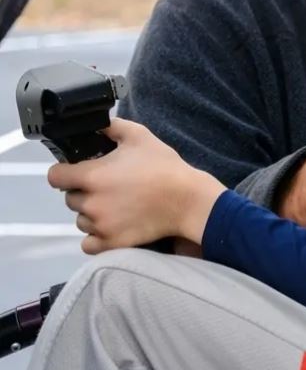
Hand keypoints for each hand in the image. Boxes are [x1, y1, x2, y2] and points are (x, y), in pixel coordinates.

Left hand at [47, 119, 224, 254]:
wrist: (186, 199)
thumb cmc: (163, 166)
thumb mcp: (139, 136)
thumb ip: (112, 127)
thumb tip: (96, 125)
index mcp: (92, 176)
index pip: (55, 176)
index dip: (64, 171)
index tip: (77, 171)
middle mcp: (91, 203)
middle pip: (70, 198)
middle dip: (83, 191)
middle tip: (107, 186)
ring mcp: (100, 226)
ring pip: (81, 220)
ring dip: (91, 213)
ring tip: (114, 205)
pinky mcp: (110, 244)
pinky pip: (89, 244)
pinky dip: (96, 236)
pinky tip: (111, 225)